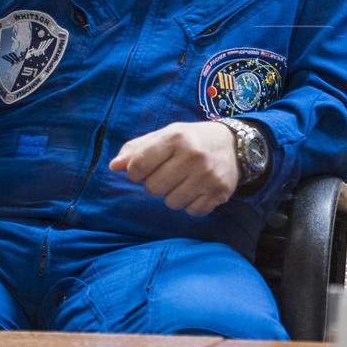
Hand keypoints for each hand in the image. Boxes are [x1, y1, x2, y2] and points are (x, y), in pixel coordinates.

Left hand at [110, 121, 239, 216]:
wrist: (233, 144)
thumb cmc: (191, 139)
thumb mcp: (165, 135)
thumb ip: (136, 149)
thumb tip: (113, 167)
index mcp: (176, 137)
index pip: (138, 166)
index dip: (135, 172)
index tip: (143, 170)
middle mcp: (193, 156)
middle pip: (153, 188)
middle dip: (155, 184)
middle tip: (167, 175)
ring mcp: (208, 176)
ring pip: (171, 203)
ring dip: (172, 196)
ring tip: (183, 182)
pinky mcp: (219, 192)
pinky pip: (191, 211)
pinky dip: (190, 204)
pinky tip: (197, 190)